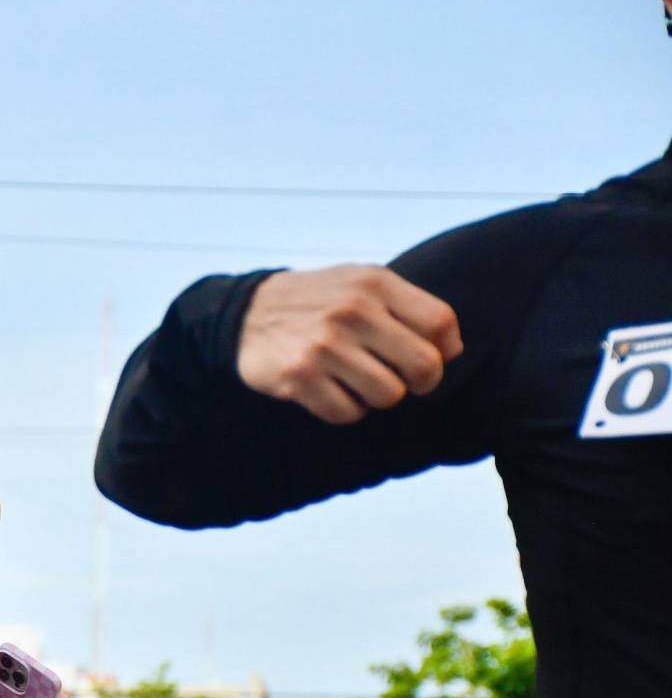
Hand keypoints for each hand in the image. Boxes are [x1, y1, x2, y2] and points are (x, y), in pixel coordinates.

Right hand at [238, 265, 463, 424]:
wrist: (244, 313)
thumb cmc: (316, 302)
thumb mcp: (361, 284)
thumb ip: (408, 307)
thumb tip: (452, 350)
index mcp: (374, 284)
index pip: (440, 324)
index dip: (444, 351)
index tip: (427, 358)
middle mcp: (352, 312)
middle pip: (423, 366)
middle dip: (419, 383)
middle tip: (401, 381)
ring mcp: (324, 346)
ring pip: (388, 396)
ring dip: (377, 397)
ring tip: (358, 382)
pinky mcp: (299, 377)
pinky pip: (347, 413)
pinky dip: (345, 409)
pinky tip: (330, 391)